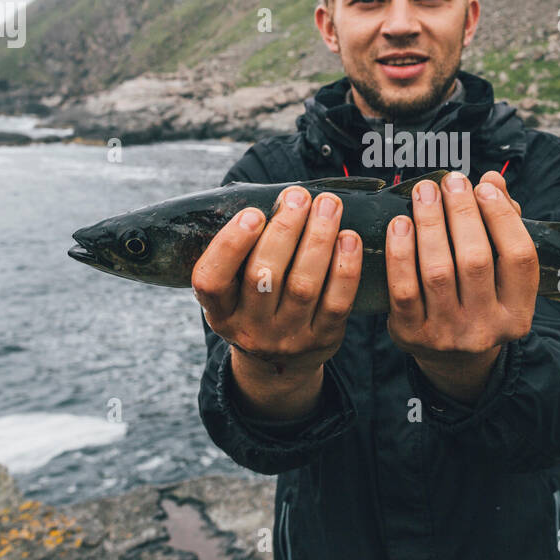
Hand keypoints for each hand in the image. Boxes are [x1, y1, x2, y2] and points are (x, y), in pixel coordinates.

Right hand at [192, 186, 362, 418]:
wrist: (280, 363)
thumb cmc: (256, 304)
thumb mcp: (235, 289)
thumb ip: (244, 252)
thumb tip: (276, 200)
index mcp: (219, 312)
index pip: (210, 281)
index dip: (231, 246)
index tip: (252, 213)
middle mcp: (250, 329)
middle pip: (264, 276)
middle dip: (285, 229)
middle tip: (299, 196)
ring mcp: (287, 338)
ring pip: (303, 285)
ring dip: (318, 239)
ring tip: (328, 205)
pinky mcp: (322, 340)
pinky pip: (337, 302)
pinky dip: (345, 267)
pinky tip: (349, 238)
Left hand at [385, 170, 537, 402]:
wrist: (450, 356)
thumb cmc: (479, 297)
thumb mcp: (500, 272)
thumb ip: (502, 224)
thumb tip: (492, 181)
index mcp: (518, 312)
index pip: (520, 258)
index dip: (502, 218)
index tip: (483, 187)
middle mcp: (487, 328)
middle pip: (476, 260)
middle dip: (462, 213)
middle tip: (450, 182)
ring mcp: (448, 334)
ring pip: (438, 271)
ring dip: (429, 224)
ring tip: (424, 193)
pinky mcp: (412, 334)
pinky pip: (404, 288)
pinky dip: (400, 253)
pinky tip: (400, 224)